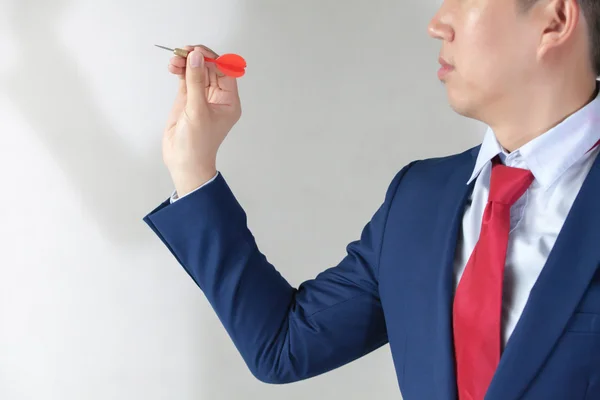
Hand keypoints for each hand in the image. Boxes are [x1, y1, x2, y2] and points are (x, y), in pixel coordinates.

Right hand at [163, 45, 241, 196]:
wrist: (183, 163)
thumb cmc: (197, 144)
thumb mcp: (197, 110)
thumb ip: (195, 82)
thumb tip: (196, 57)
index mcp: (229, 101)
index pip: (225, 72)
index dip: (212, 59)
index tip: (197, 51)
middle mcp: (217, 97)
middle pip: (210, 68)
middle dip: (197, 58)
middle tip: (182, 52)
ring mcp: (202, 97)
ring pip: (197, 71)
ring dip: (186, 63)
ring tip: (174, 60)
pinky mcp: (188, 99)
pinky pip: (186, 78)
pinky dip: (180, 70)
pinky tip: (173, 66)